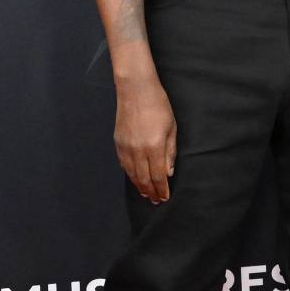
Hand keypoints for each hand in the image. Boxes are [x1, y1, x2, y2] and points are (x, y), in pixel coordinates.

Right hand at [114, 81, 176, 203]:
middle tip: (156, 200)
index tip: (165, 197)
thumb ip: (170, 152)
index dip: (161, 189)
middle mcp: (138, 150)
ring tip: (146, 194)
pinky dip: (130, 175)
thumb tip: (168, 172)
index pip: (158, 176)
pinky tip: (135, 179)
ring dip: (139, 186)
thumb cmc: (157, 105)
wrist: (135, 90)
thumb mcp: (171, 128)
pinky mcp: (118, 142)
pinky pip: (124, 164)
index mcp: (154, 147)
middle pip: (144, 179)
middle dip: (151, 192)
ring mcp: (126, 147)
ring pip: (132, 174)